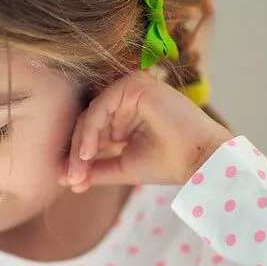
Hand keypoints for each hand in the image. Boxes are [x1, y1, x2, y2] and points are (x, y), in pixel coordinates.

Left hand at [61, 74, 232, 191]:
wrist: (200, 161)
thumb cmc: (169, 164)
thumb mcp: (122, 167)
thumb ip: (95, 169)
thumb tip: (65, 180)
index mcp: (124, 115)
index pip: (90, 131)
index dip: (77, 156)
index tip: (68, 181)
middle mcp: (126, 100)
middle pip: (87, 123)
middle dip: (76, 153)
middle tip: (70, 178)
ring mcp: (130, 89)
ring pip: (90, 115)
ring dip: (80, 144)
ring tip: (78, 169)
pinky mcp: (134, 85)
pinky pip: (100, 106)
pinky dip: (90, 130)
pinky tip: (88, 153)